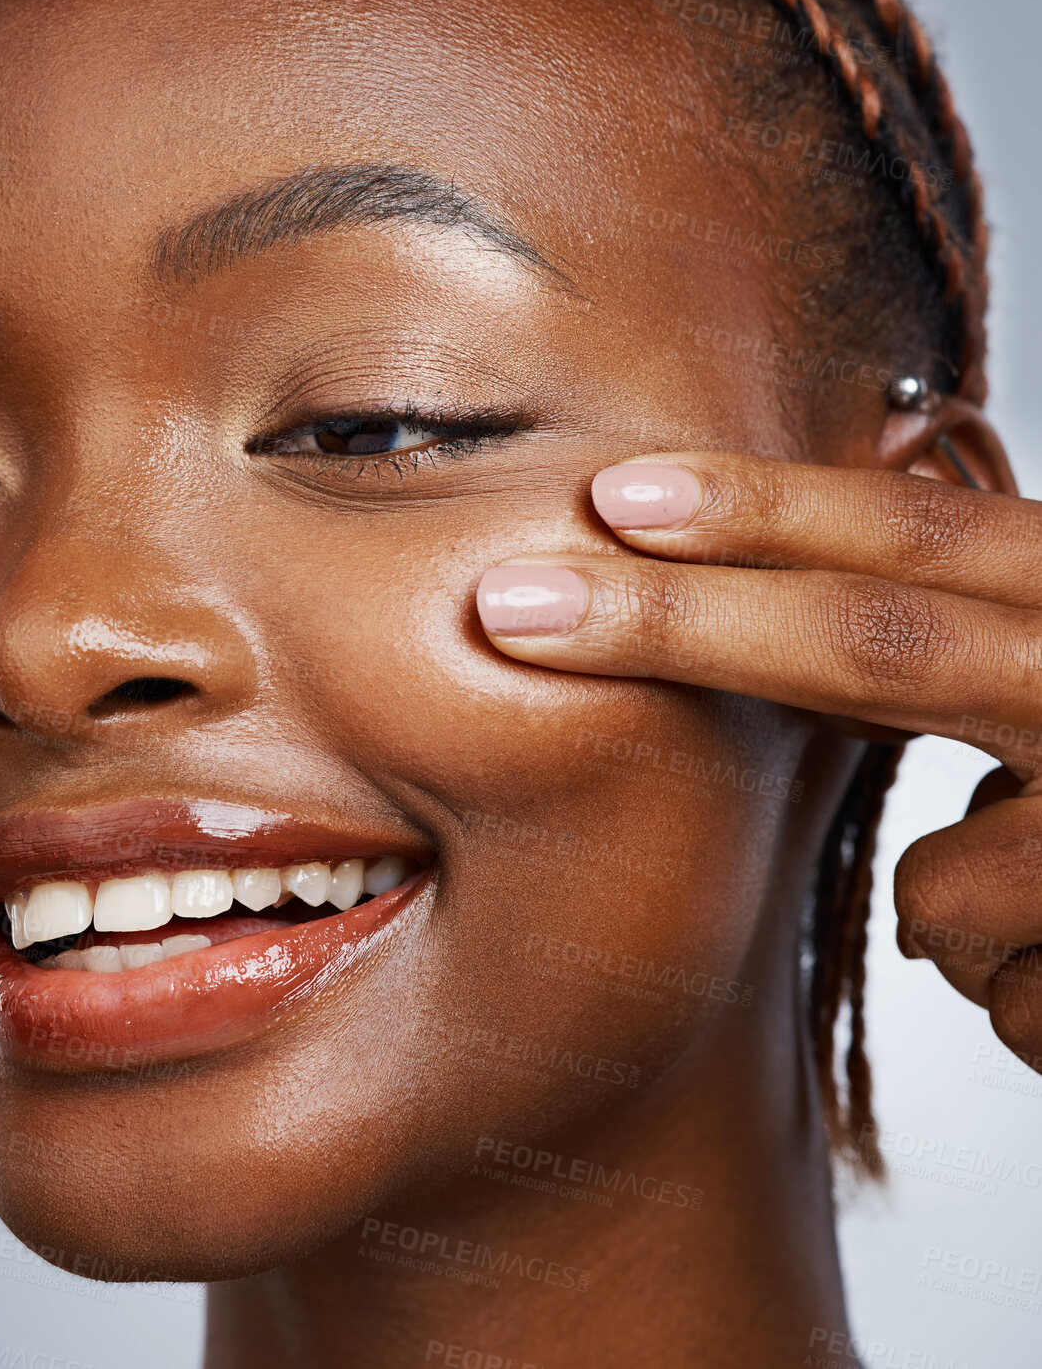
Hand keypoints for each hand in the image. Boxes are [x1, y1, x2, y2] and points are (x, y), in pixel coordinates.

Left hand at [475, 452, 1041, 1066]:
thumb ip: (975, 636)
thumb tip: (773, 585)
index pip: (925, 540)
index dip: (764, 510)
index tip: (610, 490)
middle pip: (879, 650)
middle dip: (679, 625)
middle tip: (510, 604)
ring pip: (944, 897)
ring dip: (972, 917)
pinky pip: (1014, 1008)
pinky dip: (1036, 1000)